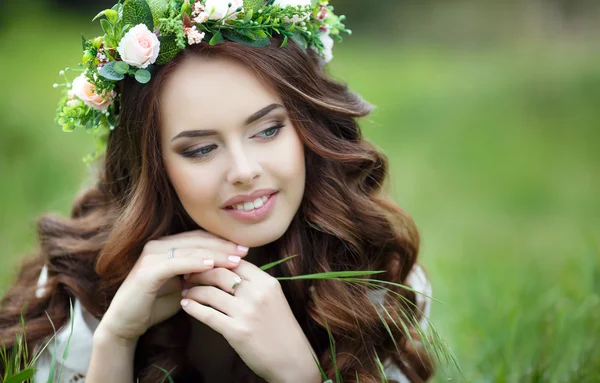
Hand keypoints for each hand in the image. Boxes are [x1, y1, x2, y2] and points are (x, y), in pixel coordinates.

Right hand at [97, 229, 249, 342]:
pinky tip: (210, 265)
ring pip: (189, 250)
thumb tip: (229, 270)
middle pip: (198, 240)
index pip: (201, 238)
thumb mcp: (183, 286)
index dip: (223, 241)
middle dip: (224, 245)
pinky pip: (175, 263)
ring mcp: (151, 256)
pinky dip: (193, 263)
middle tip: (245, 250)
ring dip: (214, 253)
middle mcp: (158, 245)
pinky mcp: (146, 271)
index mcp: (167, 246)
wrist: (126, 323)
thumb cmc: (156, 304)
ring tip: (234, 259)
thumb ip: (200, 275)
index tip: (245, 248)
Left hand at [181, 260, 320, 382]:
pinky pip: (208, 315)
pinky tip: (186, 306)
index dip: (216, 260)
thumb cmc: (281, 330)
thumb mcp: (274, 299)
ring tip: (186, 291)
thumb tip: (230, 272)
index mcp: (268, 283)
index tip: (203, 263)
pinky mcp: (236, 331)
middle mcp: (257, 294)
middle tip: (188, 275)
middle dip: (200, 272)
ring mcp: (246, 312)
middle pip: (220, 273)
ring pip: (210, 293)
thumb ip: (255, 285)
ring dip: (193, 290)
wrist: (292, 360)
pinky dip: (193, 308)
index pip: (236, 262)